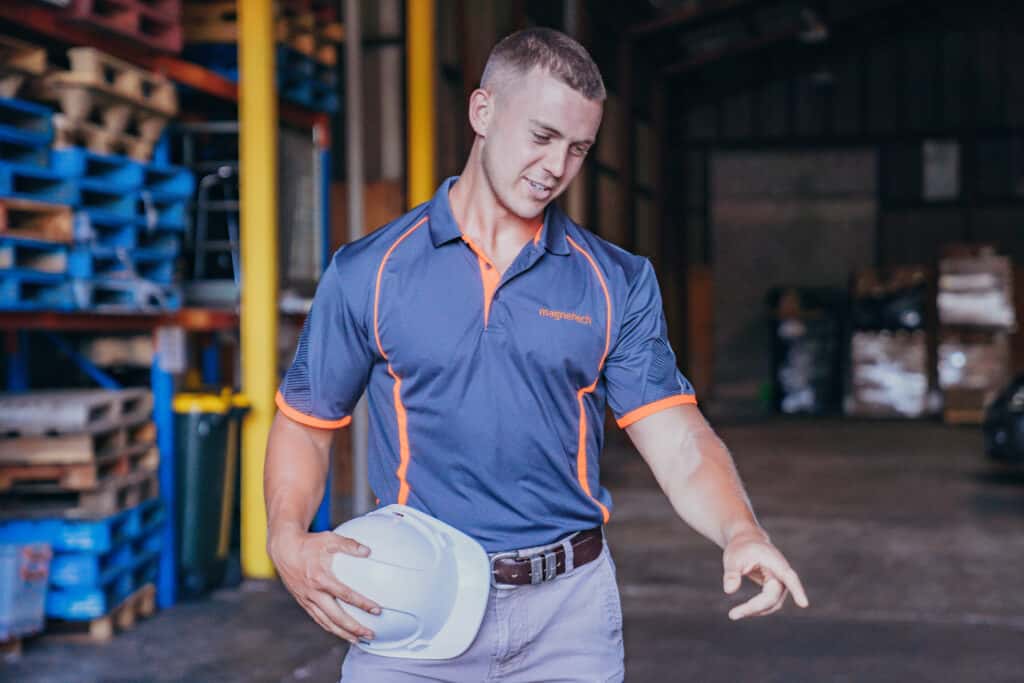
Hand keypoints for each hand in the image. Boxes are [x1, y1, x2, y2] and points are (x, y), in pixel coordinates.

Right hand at [268, 528, 381, 643]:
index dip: (361, 603)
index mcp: (320, 578)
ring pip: (325, 622)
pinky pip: (318, 619)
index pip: (345, 595)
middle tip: (370, 634)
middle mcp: (313, 593)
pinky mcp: (303, 602)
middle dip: (353, 628)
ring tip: (358, 640)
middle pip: (335, 616)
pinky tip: (341, 632)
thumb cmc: (309, 543)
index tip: (377, 610)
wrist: (284, 550)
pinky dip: (330, 628)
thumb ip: (349, 545)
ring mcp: (307, 599)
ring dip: (342, 633)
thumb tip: (368, 551)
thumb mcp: (329, 539)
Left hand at [722, 529, 808, 619]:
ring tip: (734, 614)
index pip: (788, 577)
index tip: (804, 604)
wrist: (747, 543)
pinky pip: (769, 603)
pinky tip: (741, 611)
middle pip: (773, 596)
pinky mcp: (776, 590)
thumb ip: (731, 574)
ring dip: (755, 610)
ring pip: (772, 603)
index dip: (797, 590)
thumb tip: (729, 591)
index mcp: (775, 561)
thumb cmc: (741, 549)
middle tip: (732, 615)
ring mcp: (781, 583)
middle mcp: (782, 574)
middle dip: (754, 607)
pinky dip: (756, 608)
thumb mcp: (732, 558)